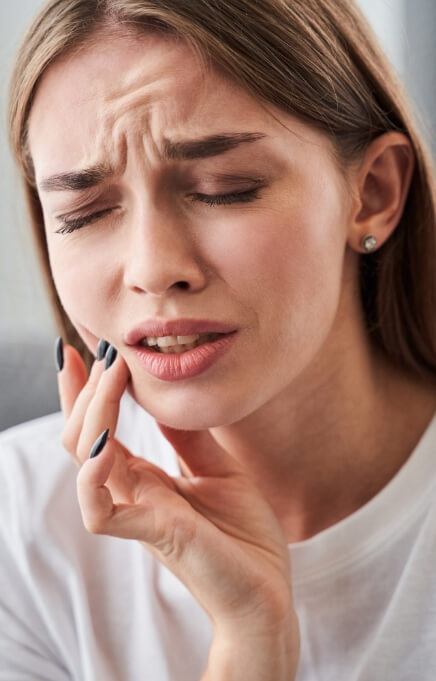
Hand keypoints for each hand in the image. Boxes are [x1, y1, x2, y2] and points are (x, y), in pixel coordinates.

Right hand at [57, 341, 299, 661]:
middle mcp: (133, 492)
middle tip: (100, 349)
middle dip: (85, 390)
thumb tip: (168, 393)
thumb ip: (188, 437)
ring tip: (110, 374)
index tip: (85, 348)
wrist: (269, 591)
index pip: (100, 429)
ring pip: (85, 460)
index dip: (87, 391)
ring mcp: (138, 512)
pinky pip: (99, 508)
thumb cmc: (244, 535)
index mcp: (146, 478)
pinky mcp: (152, 533)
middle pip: (82, 436)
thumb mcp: (219, 468)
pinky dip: (93, 474)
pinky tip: (106, 443)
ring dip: (92, 412)